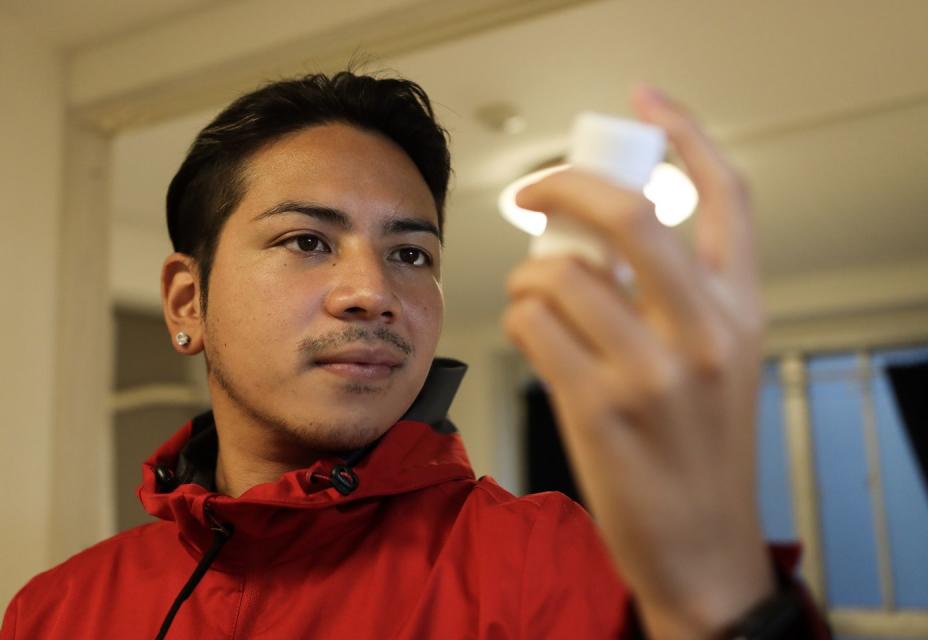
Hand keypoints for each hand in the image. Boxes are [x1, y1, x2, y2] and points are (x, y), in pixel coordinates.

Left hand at [502, 86, 772, 638]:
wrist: (701, 548)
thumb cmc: (701, 451)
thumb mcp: (718, 361)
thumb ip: (679, 294)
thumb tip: (596, 236)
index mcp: (742, 311)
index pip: (728, 195)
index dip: (686, 132)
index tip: (647, 102)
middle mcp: (706, 333)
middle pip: (628, 213)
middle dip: (565, 183)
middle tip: (535, 190)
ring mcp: (652, 372)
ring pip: (559, 273)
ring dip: (530, 277)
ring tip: (539, 301)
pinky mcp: (598, 407)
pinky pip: (533, 323)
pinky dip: (520, 319)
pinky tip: (535, 337)